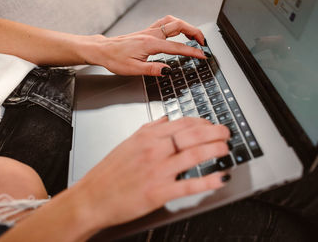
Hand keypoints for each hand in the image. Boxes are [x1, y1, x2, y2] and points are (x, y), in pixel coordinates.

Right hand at [74, 117, 229, 227]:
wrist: (91, 198)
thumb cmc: (108, 173)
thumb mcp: (128, 143)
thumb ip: (150, 128)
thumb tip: (167, 118)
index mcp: (147, 137)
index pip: (182, 123)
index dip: (202, 122)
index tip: (212, 124)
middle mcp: (154, 150)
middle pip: (191, 135)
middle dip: (214, 132)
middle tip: (226, 132)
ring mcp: (157, 171)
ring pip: (193, 155)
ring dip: (214, 150)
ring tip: (226, 148)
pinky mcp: (158, 192)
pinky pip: (188, 185)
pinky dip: (208, 181)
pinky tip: (220, 177)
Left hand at [80, 15, 205, 75]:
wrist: (103, 50)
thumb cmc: (115, 59)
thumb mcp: (133, 69)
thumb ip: (152, 70)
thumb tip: (168, 71)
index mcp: (150, 44)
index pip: (177, 47)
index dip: (192, 51)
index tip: (203, 55)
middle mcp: (151, 34)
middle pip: (179, 26)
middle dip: (194, 32)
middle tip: (203, 42)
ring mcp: (149, 31)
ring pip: (173, 21)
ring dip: (186, 26)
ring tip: (194, 35)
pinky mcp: (147, 32)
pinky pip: (165, 23)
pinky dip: (176, 25)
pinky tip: (178, 32)